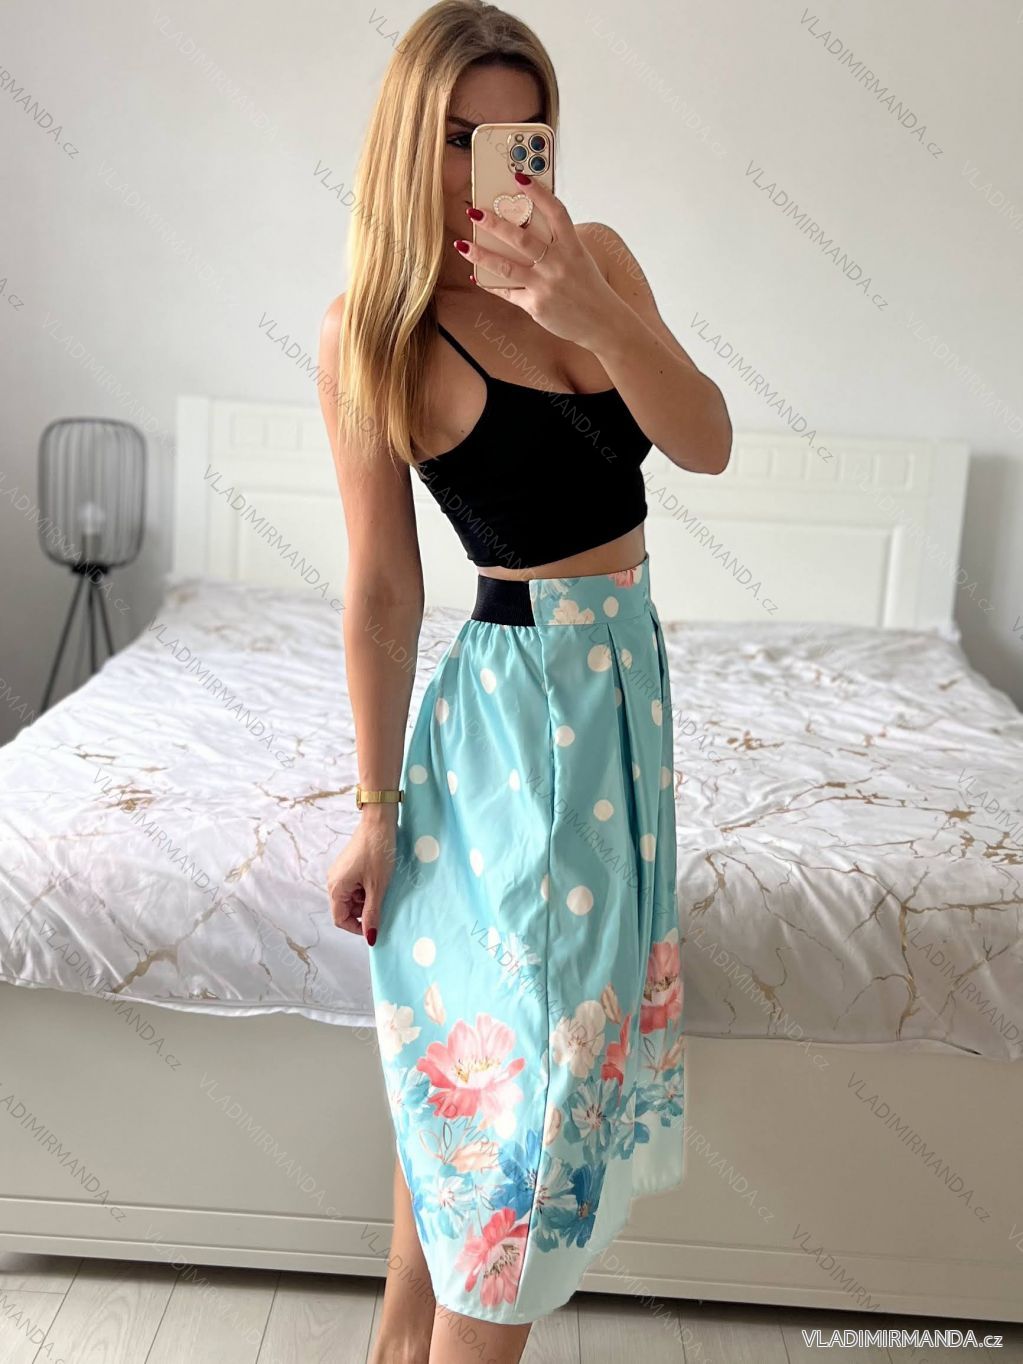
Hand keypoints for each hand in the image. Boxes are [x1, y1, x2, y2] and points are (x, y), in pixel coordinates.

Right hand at [326, 809, 397, 945]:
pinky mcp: (348, 865)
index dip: (357, 927)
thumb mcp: (377, 886)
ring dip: (366, 898)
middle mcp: (333, 881)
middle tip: (382, 901)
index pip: (340, 919)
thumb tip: (370, 937)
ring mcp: (340, 872)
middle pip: (346, 908)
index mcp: (336, 887)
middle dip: (363, 910)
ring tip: (381, 887)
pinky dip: (366, 887)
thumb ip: (372, 913)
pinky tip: (378, 879)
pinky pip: (355, 885)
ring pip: (352, 897)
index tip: (374, 926)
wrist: (379, 822)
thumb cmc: (377, 852)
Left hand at [455, 173, 624, 349]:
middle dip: (495, 224)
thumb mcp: (580, 260)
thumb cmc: (589, 289)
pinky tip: (475, 277)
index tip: (518, 177)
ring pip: (506, 266)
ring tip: (462, 245)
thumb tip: (524, 231)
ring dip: (481, 255)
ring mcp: (545, 285)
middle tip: (474, 212)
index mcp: (572, 247)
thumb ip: (557, 246)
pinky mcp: (536, 305)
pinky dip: (490, 284)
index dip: (538, 193)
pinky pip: (507, 291)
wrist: (603, 323)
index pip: (555, 212)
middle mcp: (558, 264)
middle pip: (522, 239)